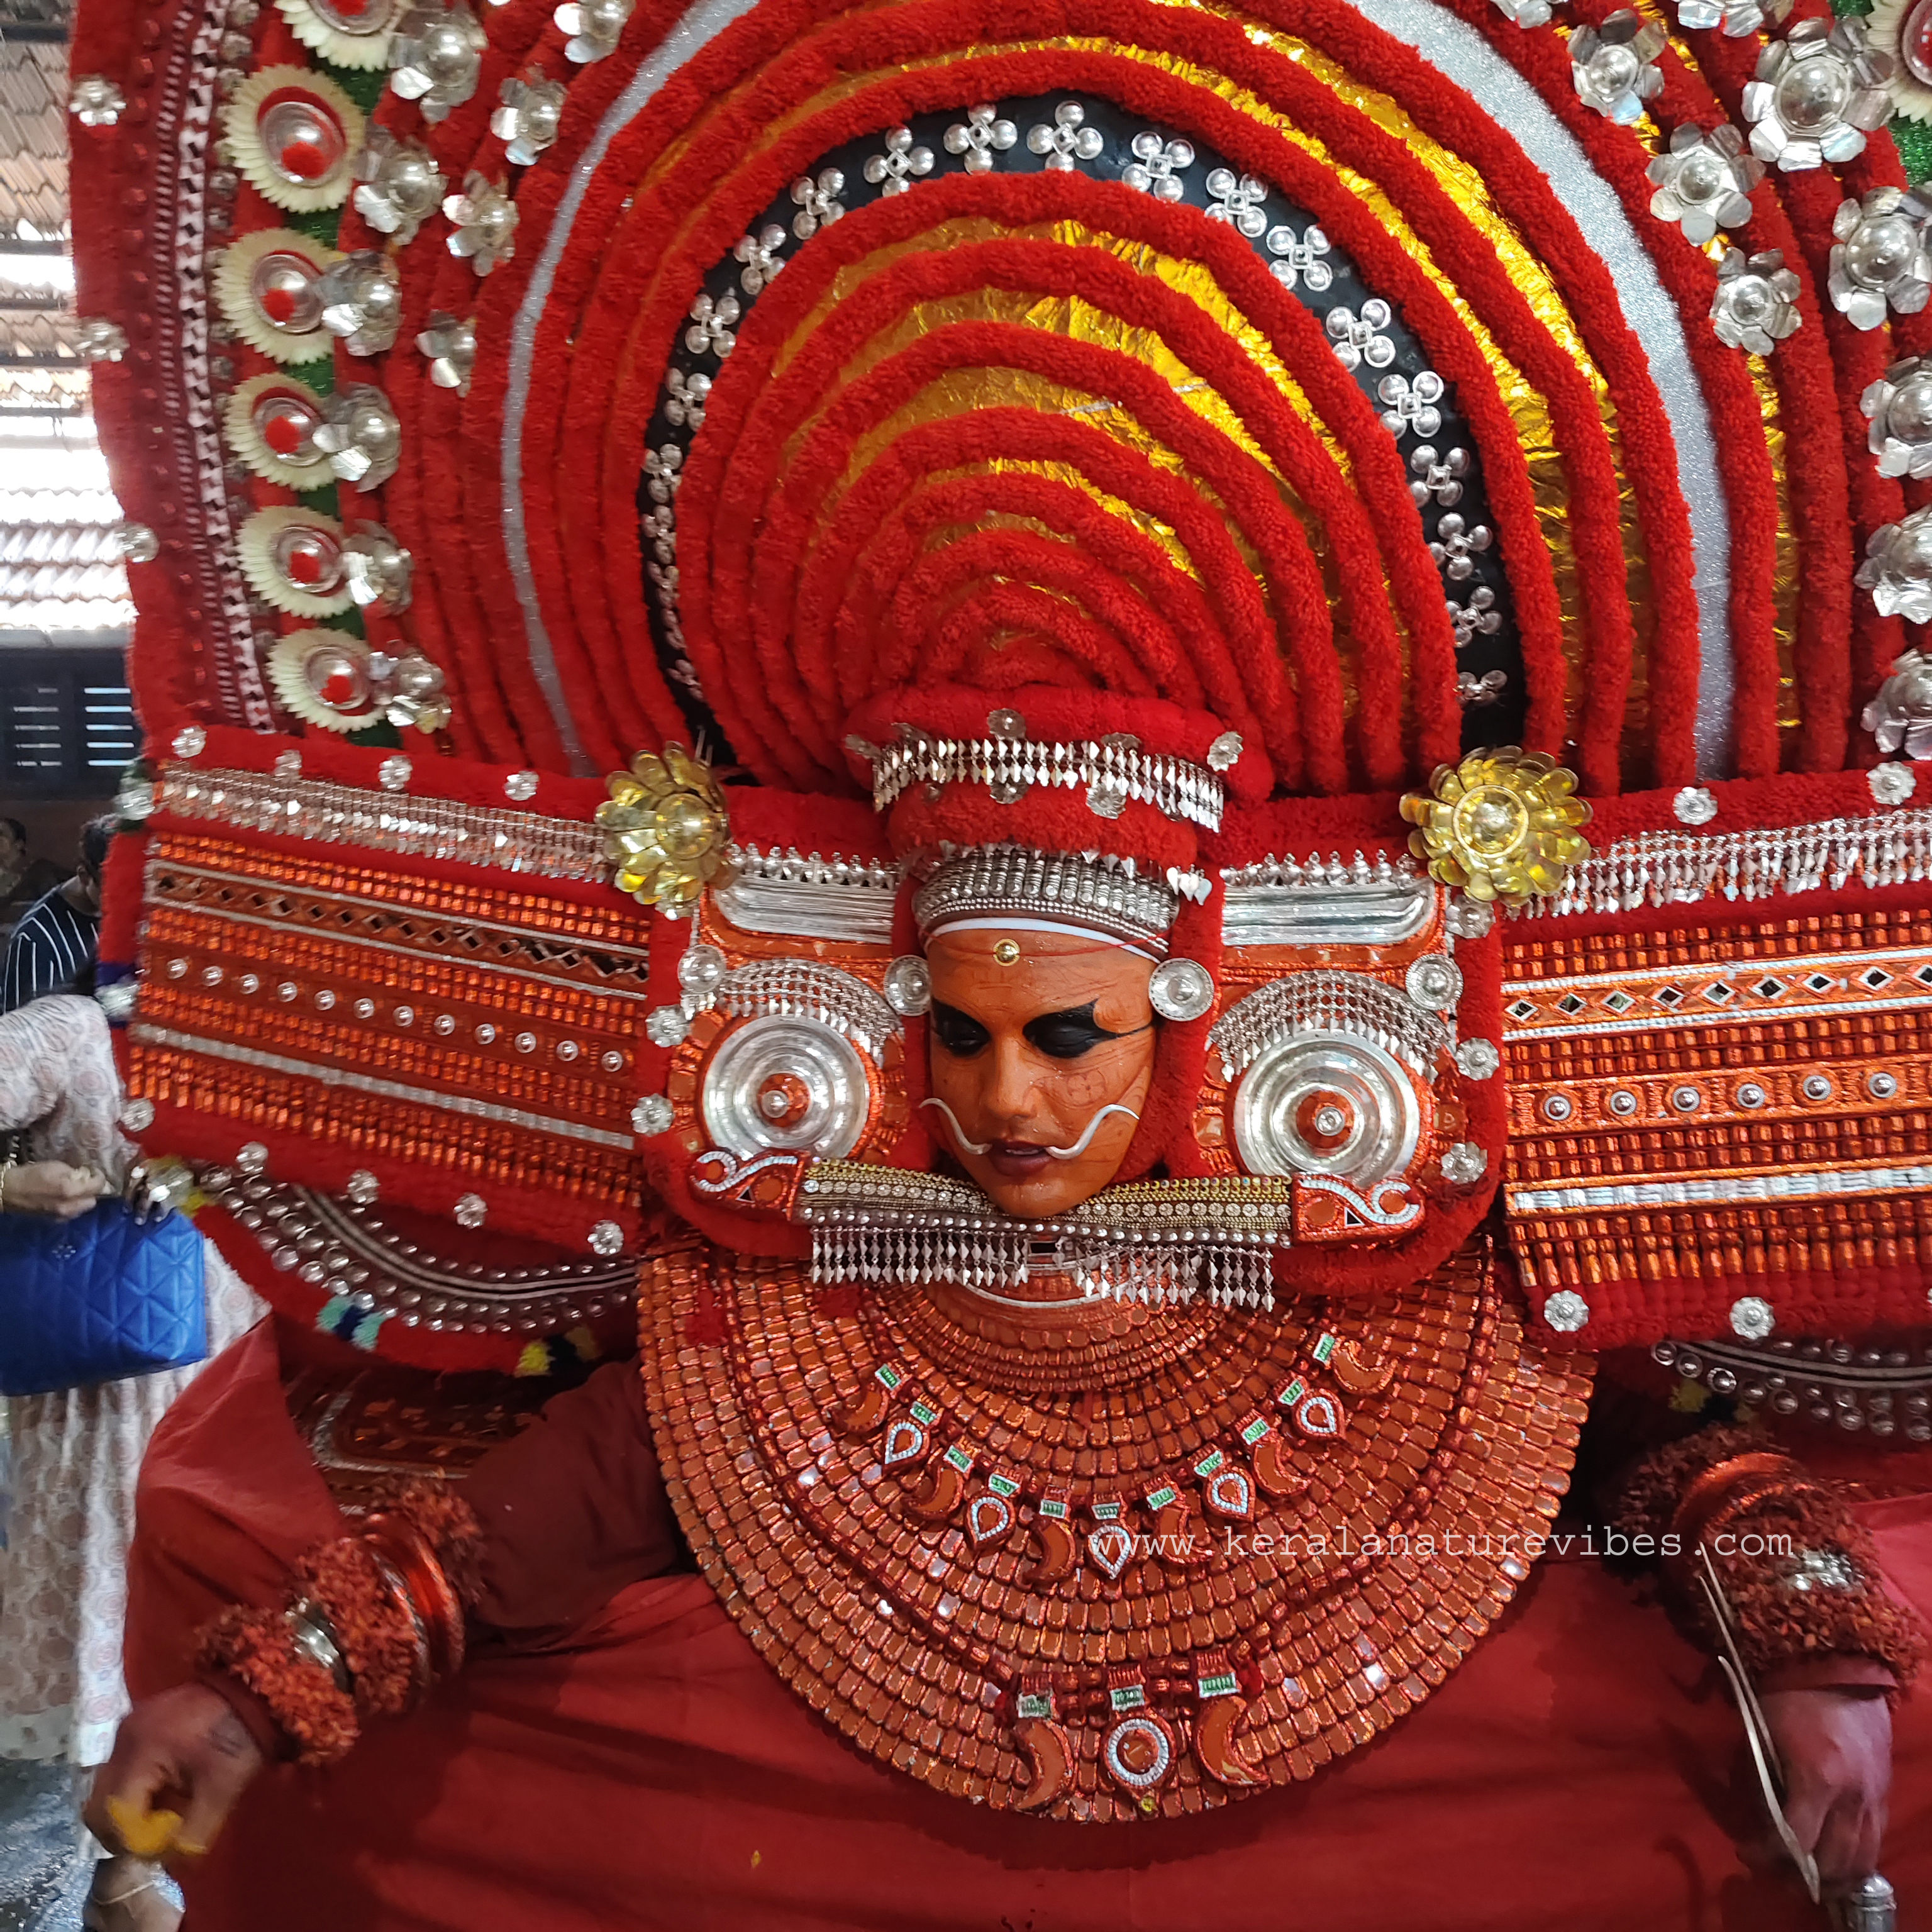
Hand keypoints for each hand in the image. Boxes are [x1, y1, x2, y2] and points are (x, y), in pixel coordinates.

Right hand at [2, 1160, 105, 1218]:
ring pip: (83, 1209)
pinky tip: (65, 1198)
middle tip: (85, 1181)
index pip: (97, 1187)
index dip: (99, 1177)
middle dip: (92, 1191)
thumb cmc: (30, 1175)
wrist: (8, 1191)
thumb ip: (75, 1173)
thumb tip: (87, 1176)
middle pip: (92, 1201)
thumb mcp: (55, 1167)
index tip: (95, 1171)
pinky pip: (72, 1213)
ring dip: (83, 1199)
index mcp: (70, 1191)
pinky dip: (73, 1206)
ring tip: (75, 1189)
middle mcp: (69, 1207)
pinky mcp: (54, 1220)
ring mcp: (62, 1216)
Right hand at [86, 1684, 265, 1861]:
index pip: (112, 1814)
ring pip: (107, 1790)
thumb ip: (192, 1832)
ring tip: (162, 1815)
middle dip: (123, 1830)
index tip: (159, 1847)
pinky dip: (135, 1791)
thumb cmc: (240, 1736)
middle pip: (99, 1805)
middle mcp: (123, 1739)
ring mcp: (126, 1731)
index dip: (131, 1840)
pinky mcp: (136, 1728)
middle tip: (155, 1838)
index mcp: (140, 1751)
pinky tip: (165, 1792)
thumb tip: (167, 1864)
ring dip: (128, 1811)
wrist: (254, 1688)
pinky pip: (122, 1771)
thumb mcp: (223, 1789)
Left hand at [1757, 1685, 1890, 1887]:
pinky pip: (1874, 1843)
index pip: (1796, 1840)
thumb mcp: (1762, 1734)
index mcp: (1818, 1779)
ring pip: (1860, 1861)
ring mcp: (1874, 1799)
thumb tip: (1751, 1816)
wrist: (1840, 1668)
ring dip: (1832, 1876)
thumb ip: (1757, 1778)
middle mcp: (1852, 1797)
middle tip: (1773, 1870)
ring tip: (1804, 1875)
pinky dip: (1854, 1860)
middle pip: (1832, 1861)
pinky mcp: (1884, 1796)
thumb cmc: (1789, 1695)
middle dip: (1799, 1875)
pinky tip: (1834, 1861)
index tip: (1747, 1853)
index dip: (1768, 1854)